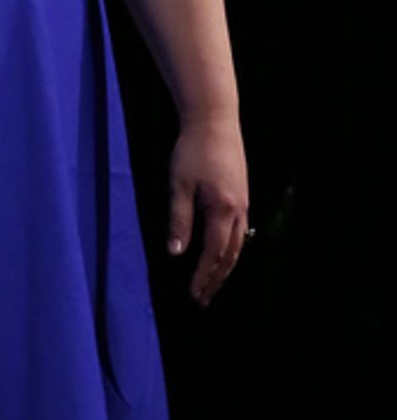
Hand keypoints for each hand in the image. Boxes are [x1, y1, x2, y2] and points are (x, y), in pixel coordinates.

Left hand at [167, 119, 249, 306]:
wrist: (214, 120)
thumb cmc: (192, 150)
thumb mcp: (179, 185)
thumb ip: (179, 220)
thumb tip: (176, 253)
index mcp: (222, 210)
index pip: (213, 254)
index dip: (203, 276)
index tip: (194, 295)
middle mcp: (238, 211)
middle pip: (230, 255)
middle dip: (216, 279)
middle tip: (203, 299)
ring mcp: (243, 202)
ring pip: (238, 244)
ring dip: (225, 267)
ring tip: (213, 283)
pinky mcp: (242, 194)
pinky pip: (239, 231)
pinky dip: (231, 249)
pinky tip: (224, 253)